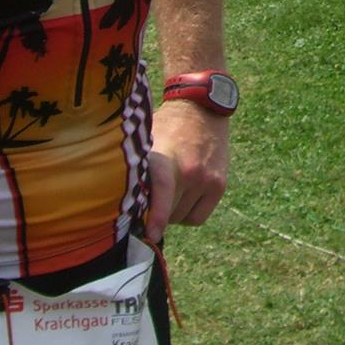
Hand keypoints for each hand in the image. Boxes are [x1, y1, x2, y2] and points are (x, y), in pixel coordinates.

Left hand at [144, 98, 230, 242]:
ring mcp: (206, 179)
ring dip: (172, 213)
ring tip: (170, 191)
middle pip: (168, 213)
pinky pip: (198, 218)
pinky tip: (183, 197)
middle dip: (155, 213)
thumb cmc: (166, 128)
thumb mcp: (147, 143)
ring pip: (182, 218)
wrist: (202, 109)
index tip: (150, 235)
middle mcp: (189, 171)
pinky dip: (188, 214)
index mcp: (166, 159)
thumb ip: (139, 173)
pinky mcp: (219, 185)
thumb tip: (125, 208)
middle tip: (149, 199)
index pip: (163, 192)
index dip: (157, 216)